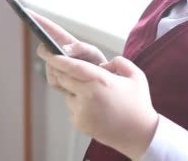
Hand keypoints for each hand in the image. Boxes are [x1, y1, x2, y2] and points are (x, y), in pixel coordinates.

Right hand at [31, 11, 106, 89]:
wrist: (98, 83)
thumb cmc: (97, 64)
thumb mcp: (92, 53)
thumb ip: (80, 48)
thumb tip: (63, 49)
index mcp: (65, 41)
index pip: (49, 28)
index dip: (38, 20)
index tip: (27, 12)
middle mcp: (56, 52)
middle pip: (43, 50)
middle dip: (51, 56)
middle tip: (62, 59)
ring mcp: (54, 66)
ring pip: (48, 67)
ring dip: (61, 71)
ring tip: (76, 73)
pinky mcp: (54, 80)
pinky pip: (52, 80)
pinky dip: (62, 83)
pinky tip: (72, 82)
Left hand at [42, 54, 158, 159]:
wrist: (139, 134)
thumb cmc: (139, 104)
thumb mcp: (137, 76)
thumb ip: (120, 62)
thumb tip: (103, 64)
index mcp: (101, 80)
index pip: (72, 66)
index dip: (57, 59)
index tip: (48, 52)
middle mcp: (88, 95)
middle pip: (63, 78)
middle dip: (62, 72)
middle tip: (68, 70)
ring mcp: (82, 111)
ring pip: (68, 94)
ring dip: (74, 91)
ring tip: (96, 97)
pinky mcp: (79, 123)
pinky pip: (73, 108)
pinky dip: (79, 105)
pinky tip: (97, 109)